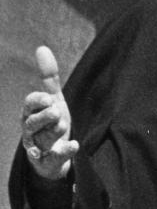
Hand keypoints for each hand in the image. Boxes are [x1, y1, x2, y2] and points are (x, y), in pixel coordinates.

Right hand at [20, 46, 78, 180]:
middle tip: (57, 113)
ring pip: (43, 138)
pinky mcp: (49, 160)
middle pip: (34, 122)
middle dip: (46, 116)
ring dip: (55, 130)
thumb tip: (42, 48)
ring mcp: (38, 146)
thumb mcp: (53, 99)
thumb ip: (49, 77)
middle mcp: (31, 130)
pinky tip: (74, 144)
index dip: (38, 100)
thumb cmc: (49, 123)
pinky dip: (65, 151)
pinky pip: (55, 156)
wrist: (52, 156)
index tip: (49, 98)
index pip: (30, 104)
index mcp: (31, 113)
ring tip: (63, 125)